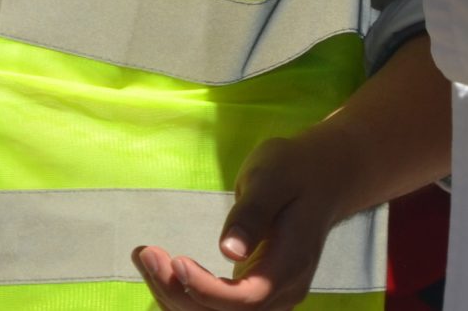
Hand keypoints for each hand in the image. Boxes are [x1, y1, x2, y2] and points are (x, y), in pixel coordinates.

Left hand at [131, 121, 357, 309]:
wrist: (322, 177)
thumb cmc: (294, 170)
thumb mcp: (272, 179)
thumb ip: (252, 214)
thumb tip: (229, 250)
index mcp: (289, 266)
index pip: (246, 300)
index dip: (206, 290)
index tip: (174, 261)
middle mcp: (281, 292)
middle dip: (178, 292)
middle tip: (145, 253)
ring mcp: (269, 296)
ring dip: (175, 295)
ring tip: (145, 256)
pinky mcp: (254, 291)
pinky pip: (216, 307)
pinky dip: (184, 293)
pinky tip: (159, 270)